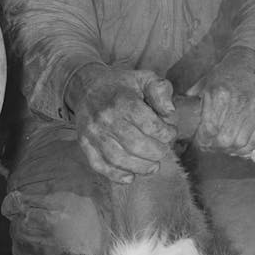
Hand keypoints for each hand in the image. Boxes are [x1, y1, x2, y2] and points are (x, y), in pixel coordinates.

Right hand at [66, 65, 176, 183]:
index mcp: (123, 100)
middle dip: (156, 152)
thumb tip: (170, 112)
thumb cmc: (122, 85)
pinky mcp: (84, 143)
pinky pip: (99, 165)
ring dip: (140, 167)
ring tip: (154, 166)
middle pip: (135, 144)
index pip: (150, 125)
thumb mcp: (144, 78)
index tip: (171, 133)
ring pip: (118, 158)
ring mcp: (93, 132)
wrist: (86, 86)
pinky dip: (116, 175)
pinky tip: (131, 176)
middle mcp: (106, 117)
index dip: (166, 134)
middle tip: (163, 151)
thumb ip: (161, 90)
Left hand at [191, 48, 254, 155]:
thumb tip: (176, 124)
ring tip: (224, 147)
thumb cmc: (222, 77)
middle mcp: (239, 100)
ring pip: (241, 143)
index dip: (203, 142)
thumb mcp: (203, 85)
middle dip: (215, 147)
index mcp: (219, 93)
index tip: (200, 143)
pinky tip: (238, 146)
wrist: (248, 65)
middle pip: (225, 139)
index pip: (209, 129)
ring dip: (230, 150)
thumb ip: (192, 105)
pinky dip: (246, 149)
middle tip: (211, 147)